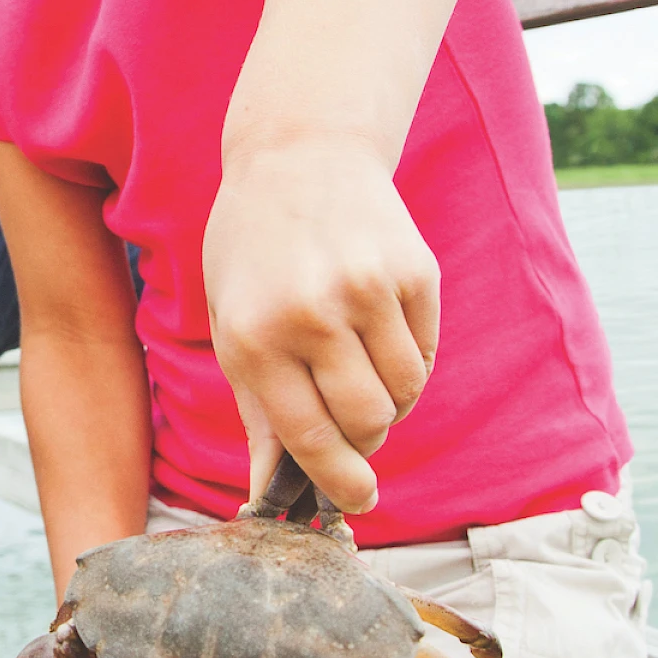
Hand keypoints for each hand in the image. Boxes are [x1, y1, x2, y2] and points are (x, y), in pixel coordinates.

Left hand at [203, 140, 439, 513]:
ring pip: (404, 393)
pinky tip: (379, 335)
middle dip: (366, 443)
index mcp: (256, 335)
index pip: (309, 436)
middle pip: (367, 423)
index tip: (357, 502)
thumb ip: (257, 412)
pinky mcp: (415, 273)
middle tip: (355, 430)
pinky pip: (425, 354)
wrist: (298, 156)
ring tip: (360, 372)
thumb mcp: (231, 325)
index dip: (339, 482)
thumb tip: (268, 492)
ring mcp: (368, 291)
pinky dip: (408, 364)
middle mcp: (312, 315)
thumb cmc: (252, 252)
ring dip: (389, 403)